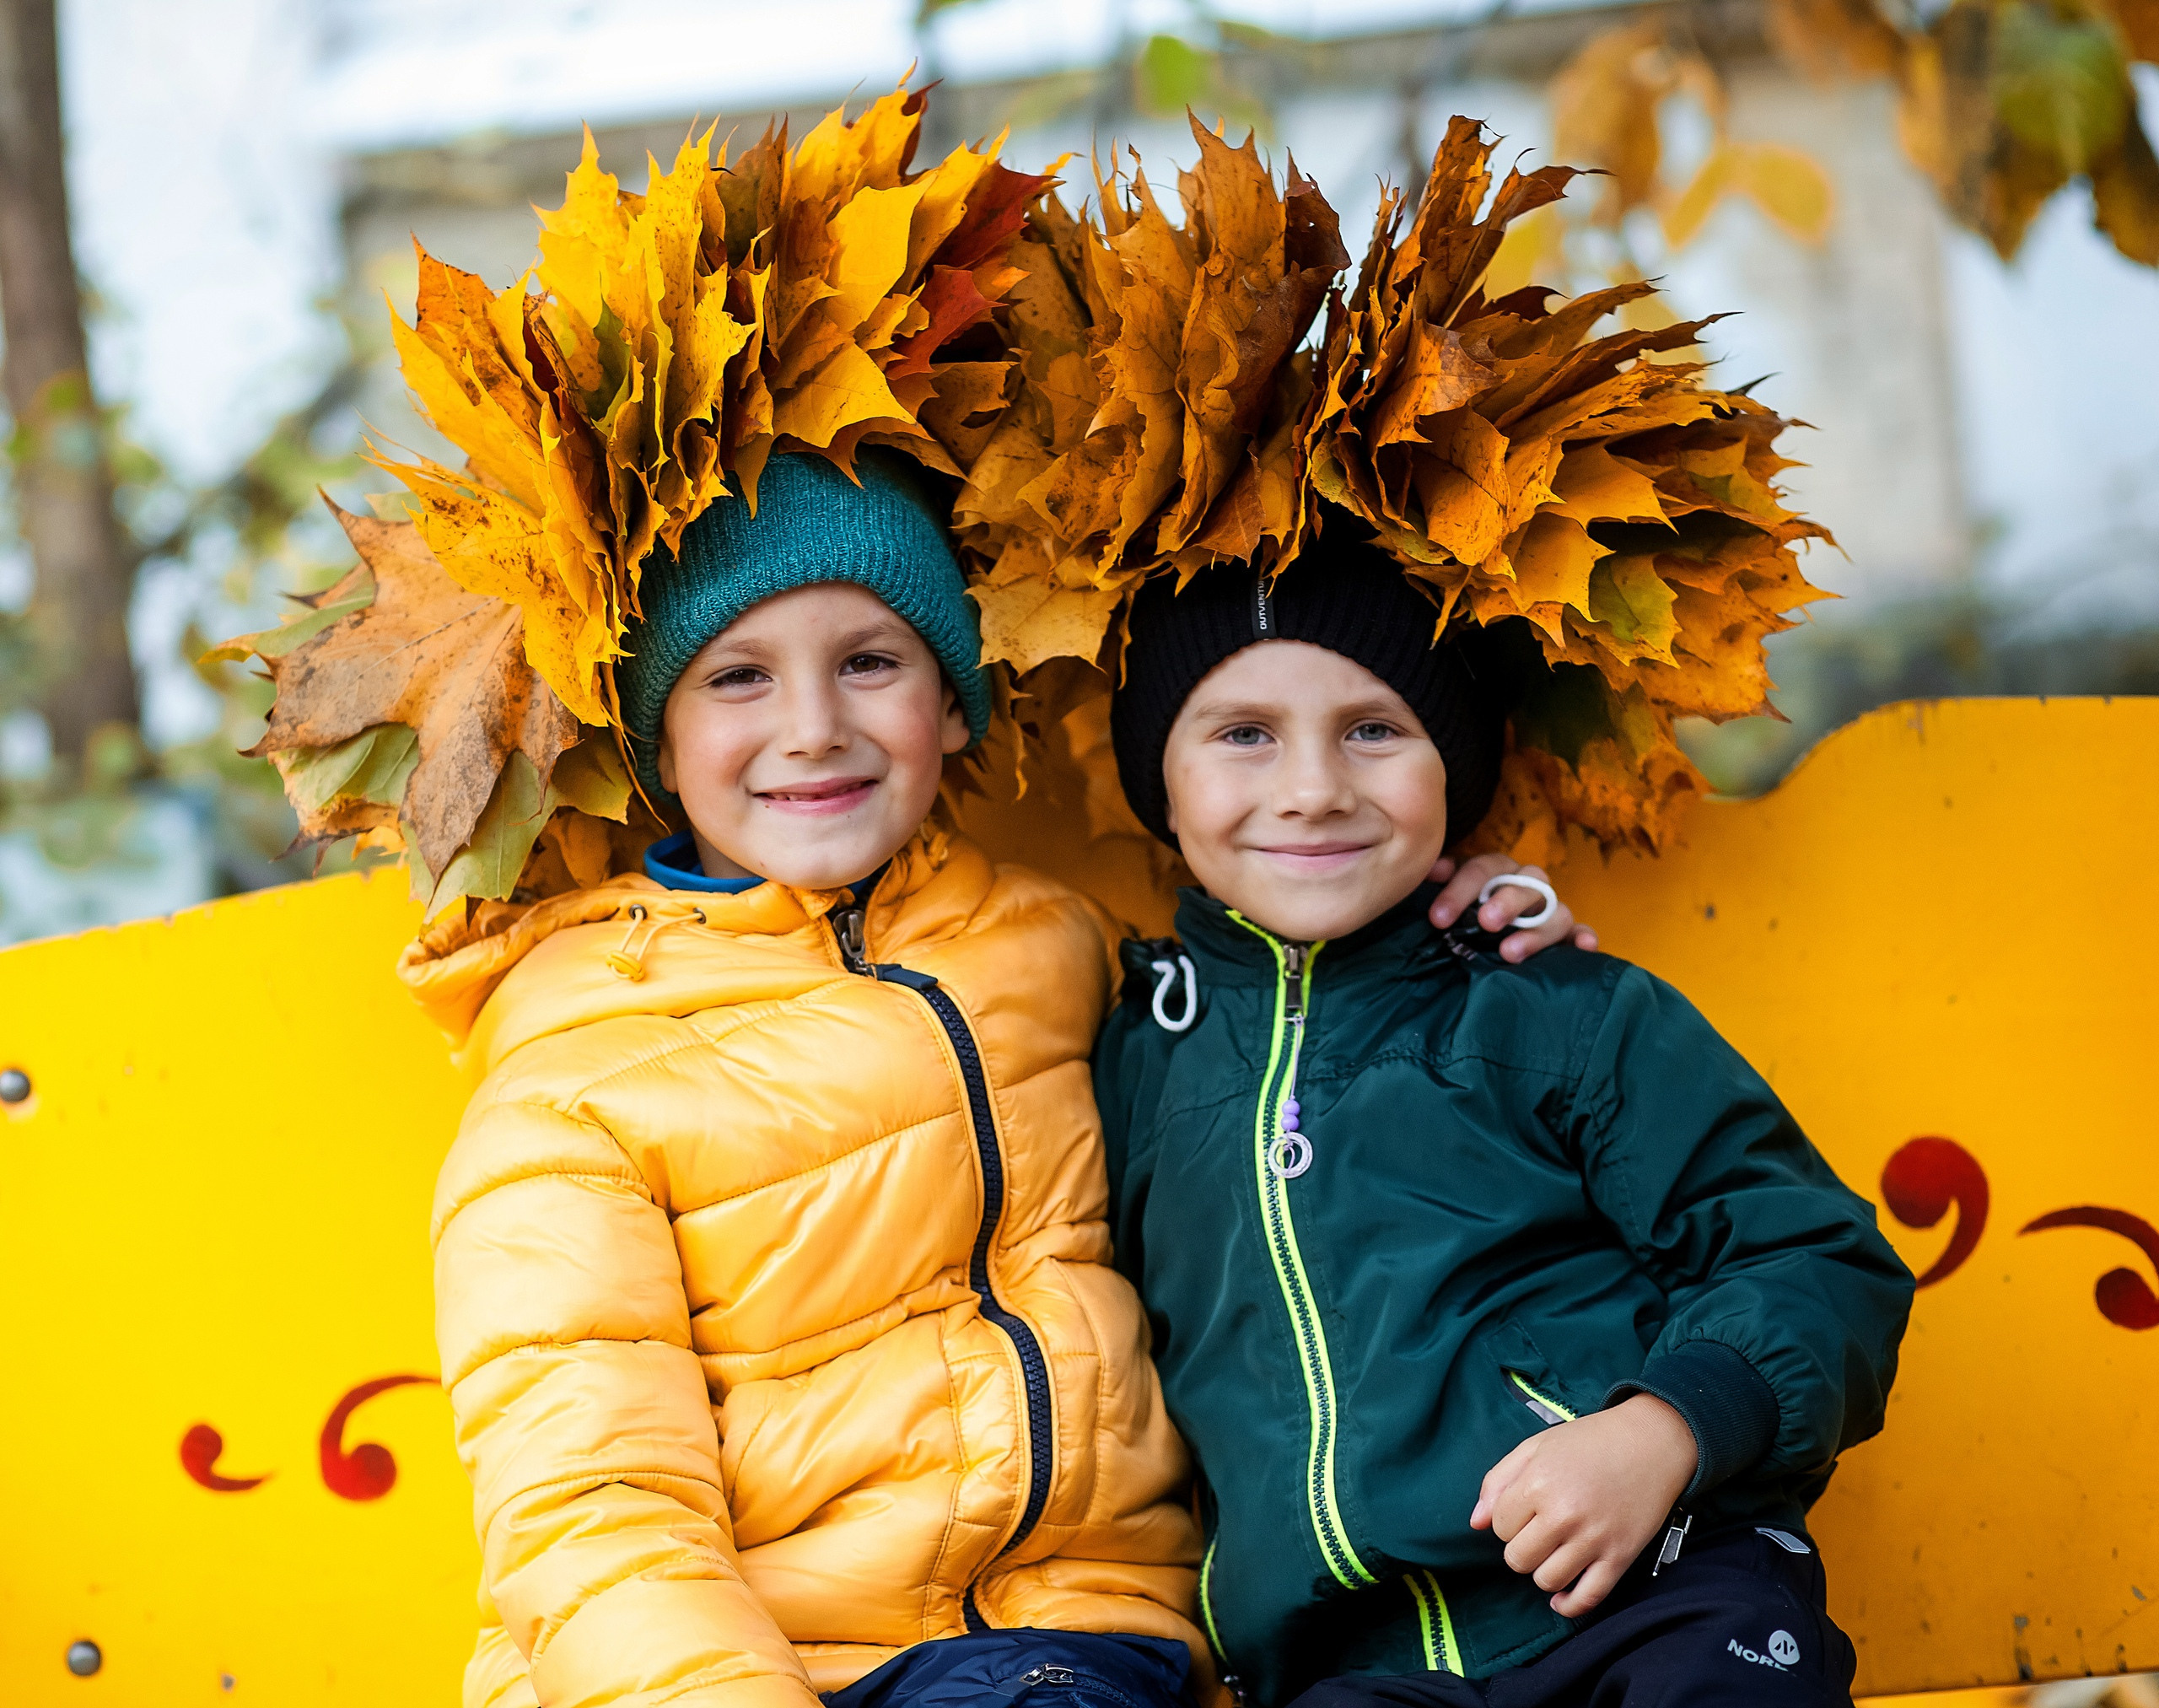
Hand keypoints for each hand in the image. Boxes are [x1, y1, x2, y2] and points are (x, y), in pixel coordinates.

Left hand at [1427, 853, 1597, 962]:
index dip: (1460, 891)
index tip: (1438, 919)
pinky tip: (1584, 947)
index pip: (1482, 870)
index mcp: (1496, 871)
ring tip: (1510, 952)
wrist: (1478, 944)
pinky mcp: (1566, 937)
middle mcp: (1526, 886)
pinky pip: (1580, 933)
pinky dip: (1584, 937)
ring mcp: (1549, 911)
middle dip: (1507, 902)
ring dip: (1536, 931)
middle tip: (1487, 922)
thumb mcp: (1446, 901)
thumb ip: (1441, 886)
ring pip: (1556, 911)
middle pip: (1527, 883)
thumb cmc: (1461, 917)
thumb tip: (1431, 872)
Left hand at [1469, 1394, 1696, 1616]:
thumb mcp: (1535, 1447)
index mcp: (1538, 1484)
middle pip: (1518, 1559)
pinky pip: (1587, 1598)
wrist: (1651, 1443)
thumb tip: (1476, 1522)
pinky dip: (1569, 1605)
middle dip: (1521, 1547)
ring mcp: (1593, 1539)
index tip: (1525, 1510)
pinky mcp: (1620, 1557)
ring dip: (1543, 1571)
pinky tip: (1561, 1596)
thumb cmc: (1588, 1442)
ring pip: (1546, 1581)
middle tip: (1538, 1531)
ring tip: (1553, 1552)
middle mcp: (1563, 1515)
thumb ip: (1498, 1482)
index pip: (1500, 1527)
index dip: (1508, 1520)